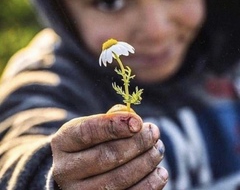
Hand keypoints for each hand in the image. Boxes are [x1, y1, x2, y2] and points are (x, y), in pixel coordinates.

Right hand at [51, 104, 167, 188]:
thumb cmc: (88, 143)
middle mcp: (66, 170)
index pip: (88, 132)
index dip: (114, 126)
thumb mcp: (90, 125)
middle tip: (153, 132)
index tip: (138, 122)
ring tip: (158, 149)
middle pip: (107, 156)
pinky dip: (149, 186)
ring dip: (146, 163)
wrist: (73, 171)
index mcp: (63, 142)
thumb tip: (135, 122)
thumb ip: (110, 120)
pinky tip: (160, 172)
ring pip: (119, 180)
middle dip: (137, 143)